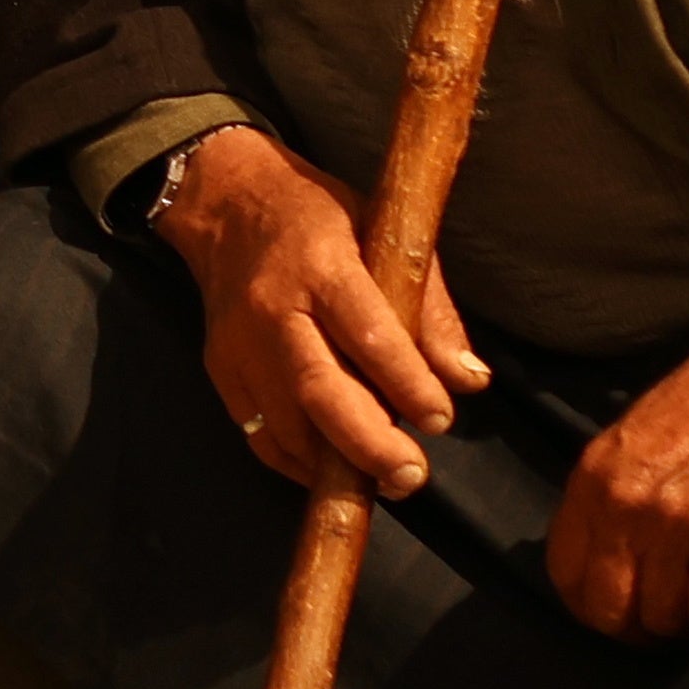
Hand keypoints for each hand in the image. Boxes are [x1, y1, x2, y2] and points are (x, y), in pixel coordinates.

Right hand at [150, 124, 491, 500]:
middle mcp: (274, 309)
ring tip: (387, 480)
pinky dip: (301, 465)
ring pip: (287, 423)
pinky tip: (338, 473)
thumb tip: (468, 380)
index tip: (440, 418)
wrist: (226, 207)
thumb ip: (429, 308)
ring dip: (339, 465)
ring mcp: (239, 346)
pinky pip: (260, 435)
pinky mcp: (221, 371)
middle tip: (412, 475)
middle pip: (319, 388)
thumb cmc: (320, 217)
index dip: (407, 382)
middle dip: (370, 442)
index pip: (367, 333)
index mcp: (322, 265)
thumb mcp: (385, 234)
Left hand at [543, 299, 688, 640]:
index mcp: (593, 478)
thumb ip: (605, 500)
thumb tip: (598, 565)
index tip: (613, 610)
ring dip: (682, 619)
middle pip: (609, 610)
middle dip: (633, 627)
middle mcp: (626, 505)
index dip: (589, 606)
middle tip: (658, 620)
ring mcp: (677, 524)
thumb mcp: (629, 441)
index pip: (566, 574)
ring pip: (663, 619)